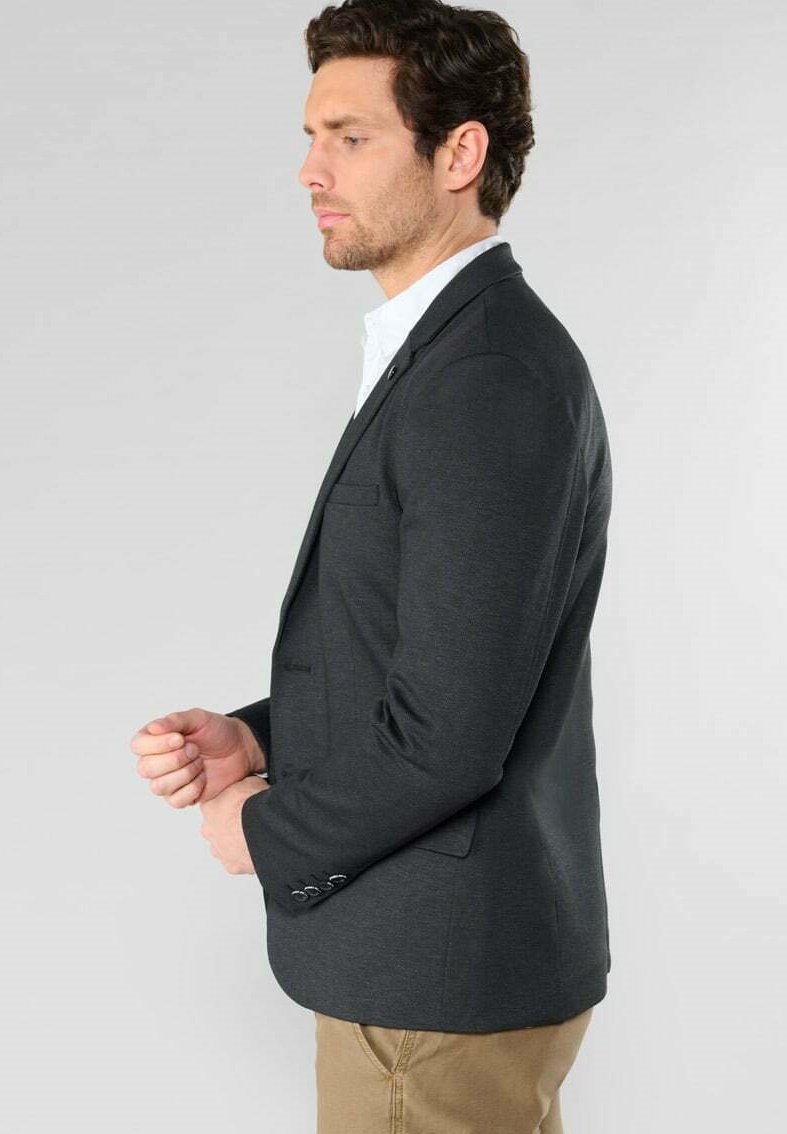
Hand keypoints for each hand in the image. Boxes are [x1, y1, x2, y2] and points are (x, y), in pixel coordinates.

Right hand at [131, 707, 265, 806]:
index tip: (180, 739)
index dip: (157, 745)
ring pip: (158, 787)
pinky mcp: (180, 797)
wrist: (241, 749)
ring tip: (200, 762)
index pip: (138, 746)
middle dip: (175, 759)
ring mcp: (167, 781)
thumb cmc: (217, 731)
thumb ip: (174, 721)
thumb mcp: (198, 718)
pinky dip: (193, 788)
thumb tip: (153, 728)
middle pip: (145, 769)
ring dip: (185, 772)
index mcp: (155, 740)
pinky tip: (203, 777)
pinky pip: (176, 800)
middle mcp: (156, 762)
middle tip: (195, 750)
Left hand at [199, 776, 269, 874]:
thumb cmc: (255, 803)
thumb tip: (247, 782)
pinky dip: (245, 857)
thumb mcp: (249, 780)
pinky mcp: (231, 866)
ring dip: (235, 842)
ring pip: (224, 847)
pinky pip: (236, 862)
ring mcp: (219, 850)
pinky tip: (258, 848)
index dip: (227, 803)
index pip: (212, 805)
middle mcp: (209, 830)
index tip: (239, 803)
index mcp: (209, 808)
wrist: (264, 826)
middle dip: (229, 825)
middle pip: (216, 827)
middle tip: (248, 820)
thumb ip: (242, 784)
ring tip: (255, 836)